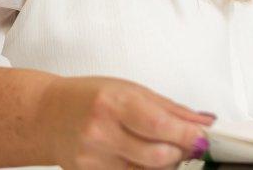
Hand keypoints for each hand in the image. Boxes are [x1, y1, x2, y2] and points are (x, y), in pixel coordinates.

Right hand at [35, 75, 215, 168]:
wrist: (46, 116)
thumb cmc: (89, 98)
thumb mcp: (131, 91)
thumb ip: (171, 109)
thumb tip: (205, 123)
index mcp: (113, 104)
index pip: (159, 126)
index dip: (188, 135)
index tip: (204, 138)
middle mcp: (100, 134)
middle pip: (157, 157)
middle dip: (180, 153)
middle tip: (186, 143)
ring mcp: (92, 160)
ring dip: (164, 165)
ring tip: (160, 148)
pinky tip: (140, 159)